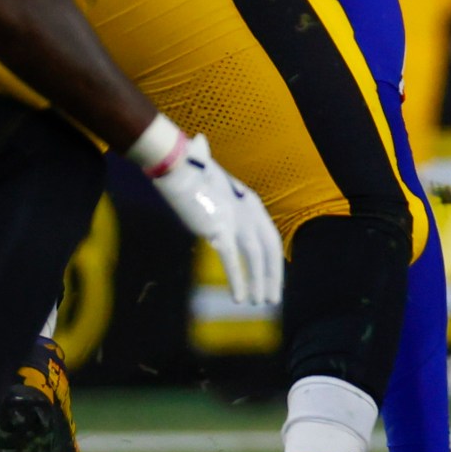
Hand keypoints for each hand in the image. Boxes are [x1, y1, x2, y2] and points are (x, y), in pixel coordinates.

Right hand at [146, 129, 285, 305]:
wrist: (176, 165)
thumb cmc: (191, 171)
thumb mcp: (212, 182)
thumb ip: (216, 185)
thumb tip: (204, 147)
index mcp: (251, 203)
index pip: (270, 238)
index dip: (274, 262)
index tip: (274, 280)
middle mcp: (249, 212)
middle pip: (268, 250)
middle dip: (271, 277)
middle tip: (271, 300)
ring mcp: (235, 220)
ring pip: (254, 258)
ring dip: (257, 283)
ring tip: (257, 303)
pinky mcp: (218, 229)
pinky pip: (231, 260)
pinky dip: (237, 280)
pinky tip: (239, 297)